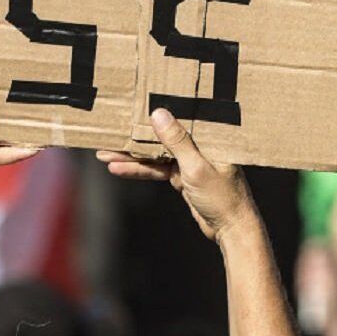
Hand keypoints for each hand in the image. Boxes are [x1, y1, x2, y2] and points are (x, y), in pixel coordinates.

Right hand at [98, 108, 258, 244]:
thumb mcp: (197, 168)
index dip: (156, 110)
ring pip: (156, 154)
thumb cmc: (224, 198)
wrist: (232, 230)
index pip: (180, 116)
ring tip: (104, 153)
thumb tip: (159, 114)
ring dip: (131, 156)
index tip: (132, 105)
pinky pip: (157, 169)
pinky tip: (118, 168)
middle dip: (135, 137)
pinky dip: (139, 170)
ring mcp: (190, 160)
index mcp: (210, 135)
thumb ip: (177, 142)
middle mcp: (200, 144)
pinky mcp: (183, 176)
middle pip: (163, 135)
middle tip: (109, 133)